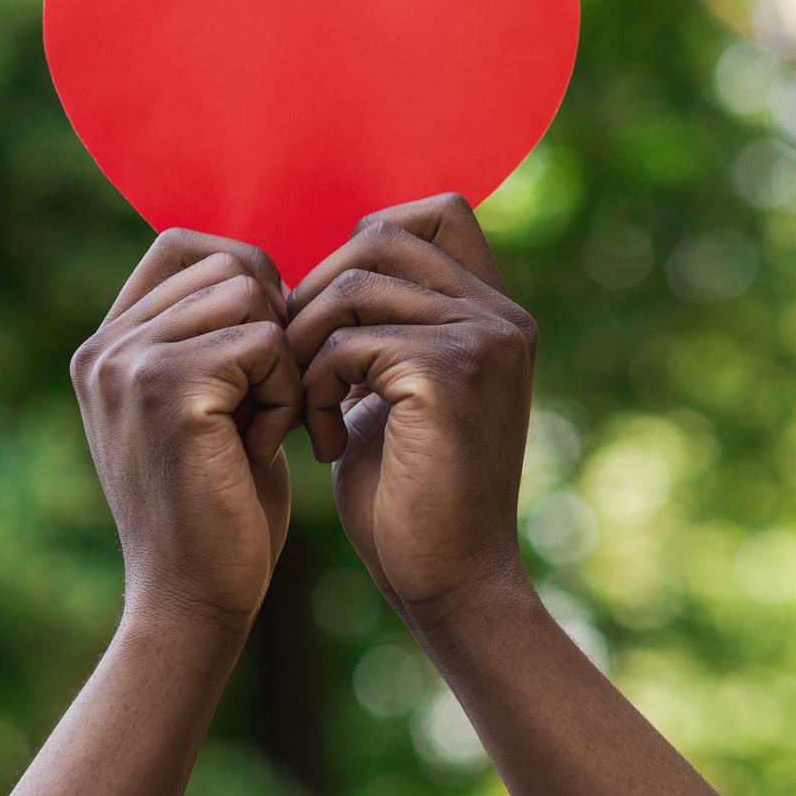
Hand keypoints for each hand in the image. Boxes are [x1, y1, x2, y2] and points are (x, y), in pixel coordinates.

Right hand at [70, 229, 301, 628]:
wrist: (193, 602)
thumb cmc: (218, 510)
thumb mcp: (204, 407)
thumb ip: (208, 338)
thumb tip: (262, 269)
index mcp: (106, 345)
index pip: (184, 243)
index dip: (247, 278)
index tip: (266, 351)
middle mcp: (104, 346)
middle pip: (229, 264)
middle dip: (273, 326)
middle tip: (267, 404)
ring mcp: (128, 363)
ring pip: (251, 295)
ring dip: (282, 362)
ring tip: (262, 428)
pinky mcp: (167, 389)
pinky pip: (265, 341)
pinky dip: (286, 394)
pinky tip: (265, 448)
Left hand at [286, 194, 537, 623]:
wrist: (447, 584)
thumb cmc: (407, 495)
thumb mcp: (392, 390)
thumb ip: (379, 326)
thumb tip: (319, 271)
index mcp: (493, 311)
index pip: (433, 210)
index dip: (363, 243)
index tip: (327, 320)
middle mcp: (501, 314)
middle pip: (379, 235)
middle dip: (314, 295)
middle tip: (295, 366)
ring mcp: (483, 339)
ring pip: (350, 286)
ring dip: (304, 347)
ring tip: (303, 409)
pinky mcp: (449, 373)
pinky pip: (345, 342)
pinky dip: (312, 388)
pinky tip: (322, 441)